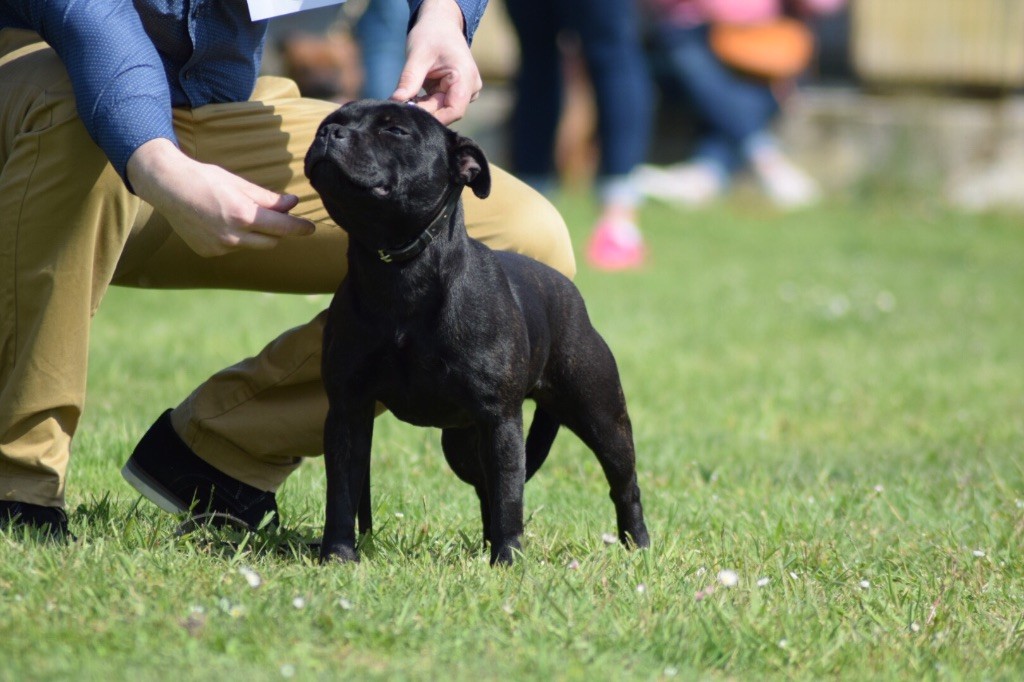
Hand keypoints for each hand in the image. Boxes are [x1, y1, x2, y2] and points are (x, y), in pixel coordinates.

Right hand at [126, 138, 314, 256]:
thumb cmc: (205, 179)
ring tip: (236, 213)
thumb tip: (293, 203)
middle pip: (271, 241)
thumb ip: (268, 198)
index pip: (282, 228)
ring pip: (251, 245)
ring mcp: (219, 247)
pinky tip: (217, 222)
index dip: (299, 228)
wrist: (168, 187)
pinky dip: (233, 238)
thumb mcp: (240, 184)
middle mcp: (233, 236)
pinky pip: (232, 248)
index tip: (311, 228)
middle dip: (276, 230)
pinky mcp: (208, 253)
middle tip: (274, 216)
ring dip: (253, 234)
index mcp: (243, 216)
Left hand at [390, 0, 482, 124]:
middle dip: (424, 111)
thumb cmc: (431, 34)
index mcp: (465, 77)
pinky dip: (425, 103)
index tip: (410, 114)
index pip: (454, 110)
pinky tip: (413, 95)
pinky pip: (440, 105)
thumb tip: (395, 102)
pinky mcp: (455, 92)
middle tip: (401, 106)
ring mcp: (465, 91)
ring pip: (442, 110)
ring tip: (406, 97)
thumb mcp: (417, 56)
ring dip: (423, 107)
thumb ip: (409, 81)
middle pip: (446, 111)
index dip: (433, 117)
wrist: (440, 22)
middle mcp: (470, 88)